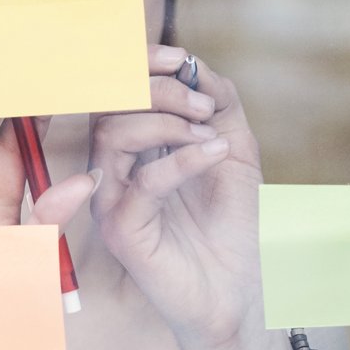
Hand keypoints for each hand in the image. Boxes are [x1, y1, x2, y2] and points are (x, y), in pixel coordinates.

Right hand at [38, 47, 295, 349]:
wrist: (240, 291)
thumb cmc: (231, 222)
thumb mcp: (233, 148)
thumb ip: (218, 102)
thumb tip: (193, 64)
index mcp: (133, 147)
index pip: (116, 93)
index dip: (139, 66)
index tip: (179, 58)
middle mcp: (113, 170)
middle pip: (109, 106)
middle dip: (158, 91)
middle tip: (203, 105)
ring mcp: (112, 201)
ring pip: (113, 136)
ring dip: (167, 121)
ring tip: (210, 134)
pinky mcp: (123, 231)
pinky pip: (141, 182)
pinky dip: (181, 158)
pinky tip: (215, 153)